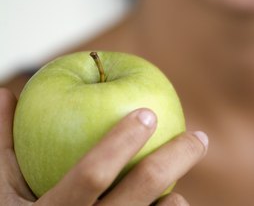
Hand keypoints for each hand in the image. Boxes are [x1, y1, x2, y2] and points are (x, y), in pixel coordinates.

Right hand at [0, 88, 207, 205]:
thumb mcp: (3, 186)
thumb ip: (5, 142)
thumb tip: (6, 92)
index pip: (92, 174)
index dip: (120, 141)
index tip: (148, 112)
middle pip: (143, 190)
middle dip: (177, 157)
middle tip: (200, 137)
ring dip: (176, 197)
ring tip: (180, 181)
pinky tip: (170, 202)